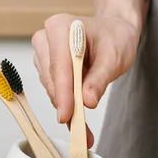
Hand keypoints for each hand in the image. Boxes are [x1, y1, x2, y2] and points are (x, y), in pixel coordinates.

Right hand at [32, 13, 139, 147]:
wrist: (112, 31)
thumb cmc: (114, 38)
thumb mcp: (114, 58)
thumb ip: (99, 79)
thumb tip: (87, 101)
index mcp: (61, 27)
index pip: (59, 65)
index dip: (63, 92)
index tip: (66, 116)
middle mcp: (46, 37)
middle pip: (51, 77)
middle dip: (66, 103)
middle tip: (81, 131)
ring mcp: (43, 51)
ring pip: (50, 86)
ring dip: (66, 105)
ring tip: (83, 126)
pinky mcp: (45, 64)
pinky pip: (52, 88)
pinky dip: (65, 103)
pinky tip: (78, 115)